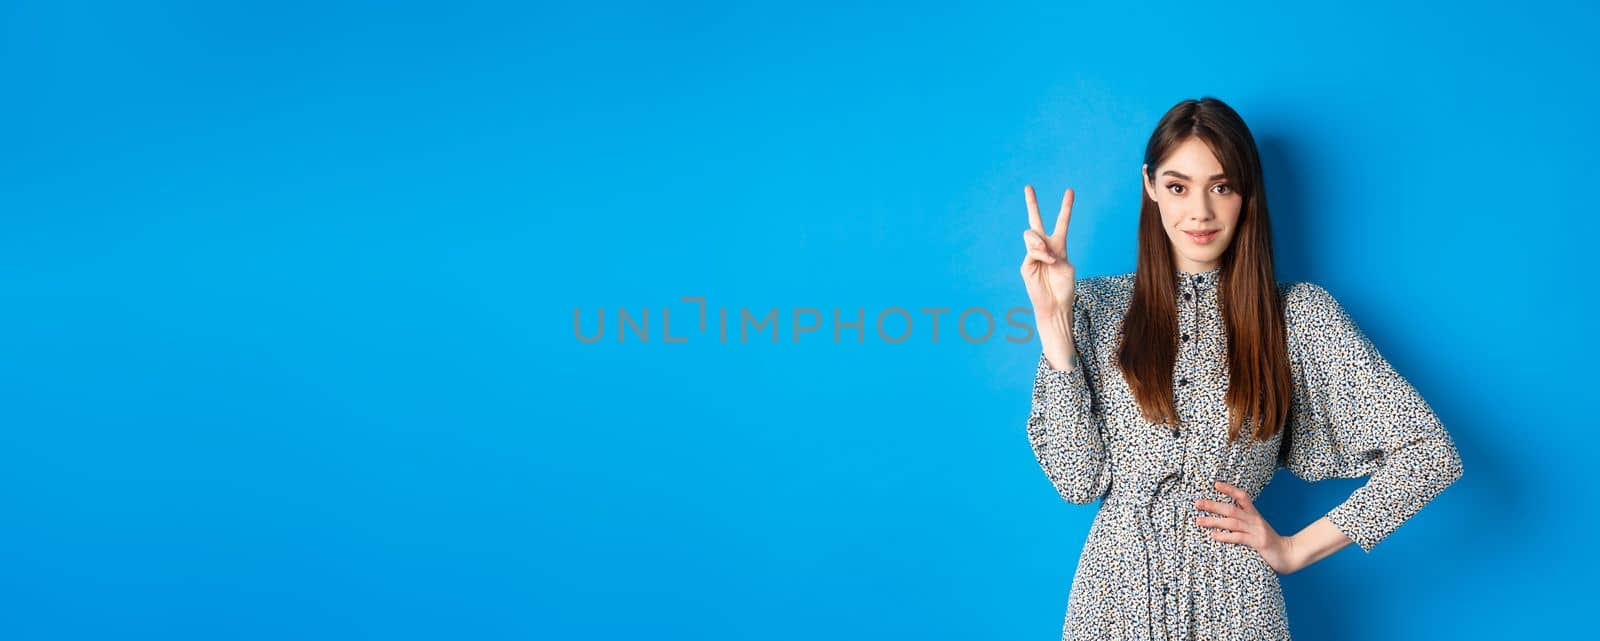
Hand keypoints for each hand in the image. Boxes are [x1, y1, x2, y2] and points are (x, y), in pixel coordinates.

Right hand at [1019, 185, 1075, 318]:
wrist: (1055, 305)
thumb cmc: (1064, 288)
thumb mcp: (1066, 267)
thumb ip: (1055, 253)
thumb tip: (1039, 247)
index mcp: (1059, 246)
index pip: (1062, 222)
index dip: (1066, 207)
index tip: (1070, 191)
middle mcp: (1045, 247)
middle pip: (1036, 220)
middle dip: (1032, 203)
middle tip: (1028, 187)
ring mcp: (1033, 255)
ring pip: (1032, 236)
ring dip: (1041, 244)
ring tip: (1049, 257)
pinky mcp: (1026, 264)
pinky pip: (1031, 250)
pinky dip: (1041, 254)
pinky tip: (1047, 261)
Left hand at [1195, 481, 1297, 574]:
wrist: (1289, 555)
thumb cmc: (1269, 542)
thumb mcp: (1257, 528)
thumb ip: (1243, 522)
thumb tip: (1223, 518)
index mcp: (1254, 515)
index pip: (1242, 496)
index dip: (1229, 489)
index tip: (1215, 484)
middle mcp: (1255, 520)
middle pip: (1231, 509)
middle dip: (1213, 505)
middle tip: (1197, 503)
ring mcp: (1257, 531)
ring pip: (1232, 523)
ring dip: (1214, 521)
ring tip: (1199, 521)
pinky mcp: (1258, 543)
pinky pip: (1239, 537)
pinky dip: (1225, 536)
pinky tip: (1214, 535)